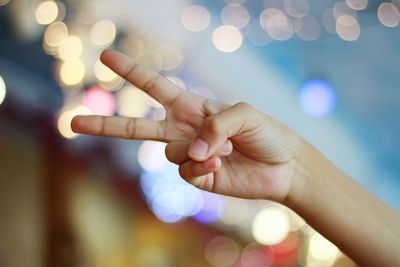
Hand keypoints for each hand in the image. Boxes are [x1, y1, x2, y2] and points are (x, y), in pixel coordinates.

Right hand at [72, 50, 301, 201]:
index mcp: (191, 106)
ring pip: (168, 152)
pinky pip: (185, 171)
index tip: (107, 57)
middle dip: (105, 125)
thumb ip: (213, 127)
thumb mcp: (243, 114)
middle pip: (136, 128)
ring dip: (196, 149)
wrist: (283, 165)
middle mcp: (183, 130)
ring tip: (222, 150)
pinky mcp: (196, 178)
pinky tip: (219, 165)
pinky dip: (202, 167)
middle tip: (72, 123)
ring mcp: (188, 155)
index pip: (155, 87)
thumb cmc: (266, 132)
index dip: (131, 72)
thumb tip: (189, 151)